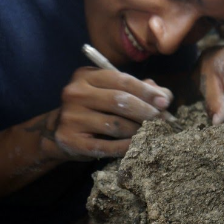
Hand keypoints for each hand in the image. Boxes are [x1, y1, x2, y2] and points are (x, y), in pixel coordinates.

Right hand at [46, 67, 172, 160]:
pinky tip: (139, 146)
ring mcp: (71, 117)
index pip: (122, 80)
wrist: (58, 132)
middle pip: (120, 101)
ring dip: (139, 131)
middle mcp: (75, 93)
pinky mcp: (72, 140)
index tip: (165, 102)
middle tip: (163, 121)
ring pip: (116, 125)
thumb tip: (165, 96)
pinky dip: (127, 147)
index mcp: (86, 76)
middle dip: (146, 112)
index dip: (146, 92)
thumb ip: (138, 90)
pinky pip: (107, 146)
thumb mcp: (111, 93)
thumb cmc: (94, 110)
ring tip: (153, 134)